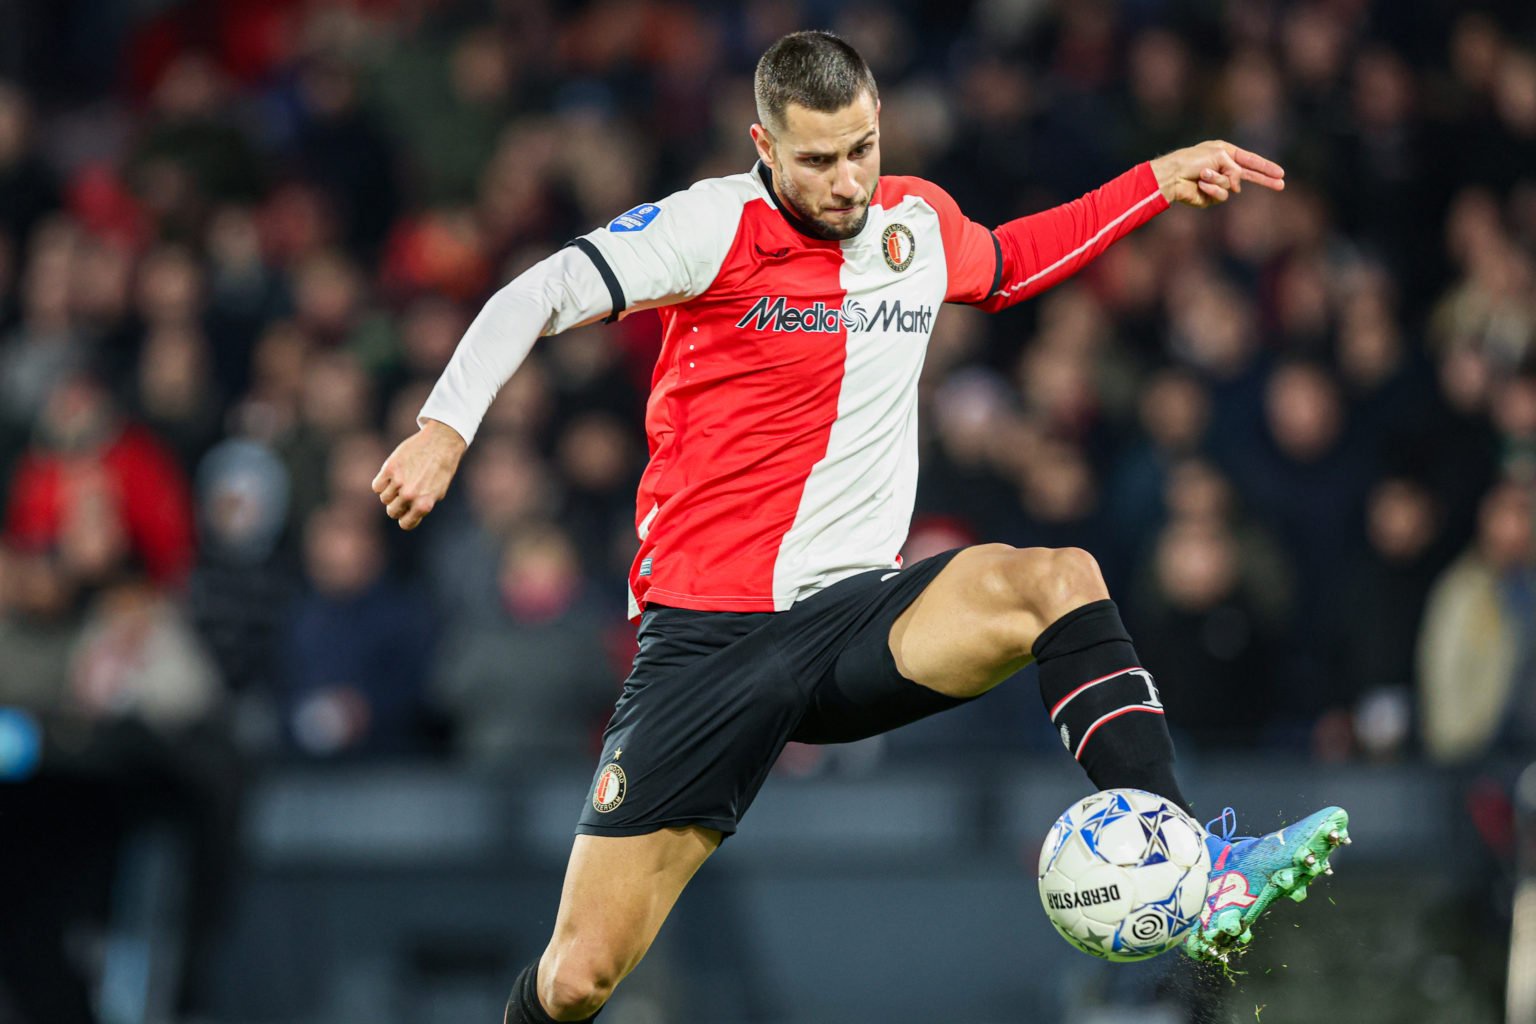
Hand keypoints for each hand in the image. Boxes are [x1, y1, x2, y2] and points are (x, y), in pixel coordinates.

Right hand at [371, 419, 466, 529]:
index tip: (407, 511)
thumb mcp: (437, 493)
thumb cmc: (440, 469)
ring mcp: (399, 482)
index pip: (405, 524)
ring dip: (391, 492)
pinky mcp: (389, 468)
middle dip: (397, 505)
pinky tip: (392, 475)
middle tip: (404, 494)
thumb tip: (404, 515)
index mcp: (424, 505)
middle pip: (392, 511)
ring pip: (384, 498)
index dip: (405, 518)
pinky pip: (376, 486)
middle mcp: (410, 495)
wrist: (441, 443)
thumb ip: (421, 506)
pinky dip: (382, 483)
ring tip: (402, 480)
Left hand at [1150, 141, 1284, 208]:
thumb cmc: (1192, 160)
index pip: (1250, 161)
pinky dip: (1212, 188)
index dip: (1265, 168)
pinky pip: (1221, 195)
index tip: (1280, 173)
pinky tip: (1201, 184)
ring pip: (1232, 186)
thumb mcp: (1219, 155)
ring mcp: (1217, 184)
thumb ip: (1235, 169)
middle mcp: (1223, 168)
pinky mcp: (1210, 197)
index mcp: (1225, 154)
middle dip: (1265, 180)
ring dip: (1218, 179)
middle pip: (1249, 176)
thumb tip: (1237, 188)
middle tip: (1281, 184)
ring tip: (1203, 174)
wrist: (1172, 176)